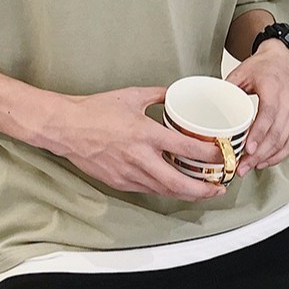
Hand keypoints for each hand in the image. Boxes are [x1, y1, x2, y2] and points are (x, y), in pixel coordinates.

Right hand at [47, 86, 227, 200]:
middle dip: (204, 190)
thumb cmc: (94, 111)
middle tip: (219, 188)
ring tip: (202, 190)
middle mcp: (139, 158)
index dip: (210, 156)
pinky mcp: (119, 182)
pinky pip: (148, 190)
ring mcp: (128, 174)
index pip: (187, 150)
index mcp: (145, 134)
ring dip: (186, 193)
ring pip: (165, 191)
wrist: (66, 128)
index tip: (223, 155)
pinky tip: (173, 186)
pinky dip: (164, 190)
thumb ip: (157, 95)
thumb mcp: (131, 96)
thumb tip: (174, 94)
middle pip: (180, 183)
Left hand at [225, 38, 288, 176]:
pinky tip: (265, 162)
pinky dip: (279, 155)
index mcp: (274, 88)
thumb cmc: (264, 66)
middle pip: (277, 134)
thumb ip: (227, 89)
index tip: (248, 149)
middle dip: (259, 154)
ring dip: (268, 158)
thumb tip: (210, 105)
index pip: (269, 115)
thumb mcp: (241, 72)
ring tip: (250, 167)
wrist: (284, 59)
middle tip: (242, 166)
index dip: (259, 134)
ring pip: (286, 141)